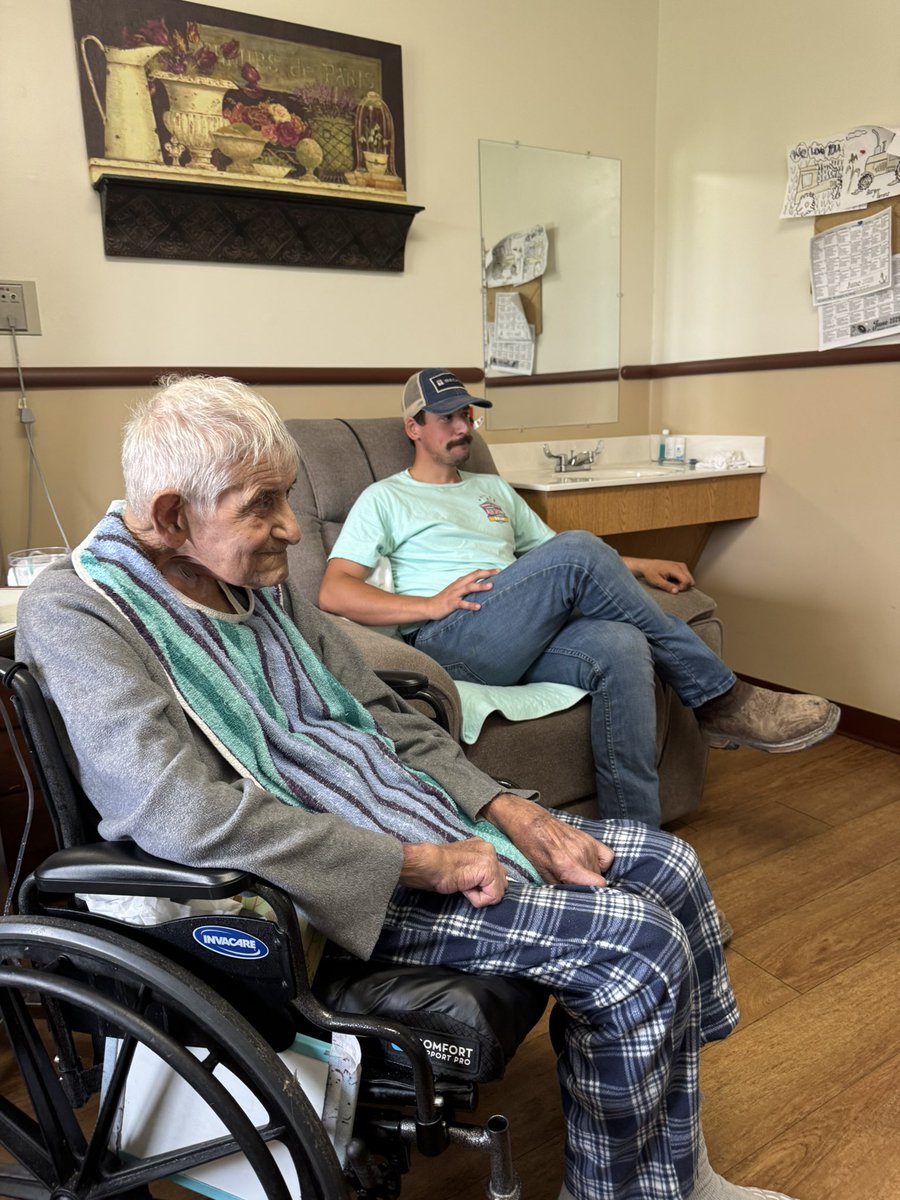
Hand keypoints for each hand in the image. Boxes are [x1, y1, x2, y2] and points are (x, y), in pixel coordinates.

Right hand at [400, 838, 507, 906]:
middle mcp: (490, 849)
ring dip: (482, 893)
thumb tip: (481, 883)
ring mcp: (491, 859)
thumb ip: (474, 869)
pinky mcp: (489, 871)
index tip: (464, 880)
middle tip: (465, 884)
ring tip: (464, 885)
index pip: (494, 872)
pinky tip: (464, 888)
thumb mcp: (459, 865)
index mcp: (482, 847)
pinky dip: (478, 899)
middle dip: (487, 889)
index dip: (481, 883)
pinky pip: (493, 896)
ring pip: (499, 890)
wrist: (428, 864)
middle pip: (501, 880)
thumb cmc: (436, 867)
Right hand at [425, 568, 500, 619]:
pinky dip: (470, 605)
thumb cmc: (446, 599)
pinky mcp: (451, 603)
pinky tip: (478, 607)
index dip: (487, 571)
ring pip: (469, 588)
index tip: (499, 570)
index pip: (475, 573)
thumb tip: (482, 586)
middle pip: (474, 576)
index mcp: (461, 581)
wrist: (430, 606)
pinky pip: (462, 604)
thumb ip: (468, 587)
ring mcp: (454, 594)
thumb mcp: (457, 590)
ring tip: (491, 586)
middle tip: (498, 572)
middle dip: (486, 573)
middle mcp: (458, 585)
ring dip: (480, 586)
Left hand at [481, 794, 612, 885]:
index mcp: (568, 866)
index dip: (592, 892)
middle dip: (587, 884)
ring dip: (591, 874)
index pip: (598, 884)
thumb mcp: (543, 874)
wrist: (532, 824)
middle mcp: (581, 855)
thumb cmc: (533, 849)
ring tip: (576, 871)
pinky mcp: (590, 838)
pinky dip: (601, 863)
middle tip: (574, 882)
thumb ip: (562, 886)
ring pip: (600, 870)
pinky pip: (607, 857)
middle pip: (598, 879)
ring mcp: (587, 845)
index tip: (584, 893)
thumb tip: (576, 895)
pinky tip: (589, 864)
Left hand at [626, 557, 693, 593]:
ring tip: (672, 583)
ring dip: (682, 583)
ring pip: (689, 578)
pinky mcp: (681, 566)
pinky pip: (687, 576)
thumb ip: (667, 586)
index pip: (687, 581)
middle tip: (672, 586)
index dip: (682, 588)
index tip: (673, 589)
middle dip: (683, 586)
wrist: (647, 565)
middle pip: (690, 580)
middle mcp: (680, 565)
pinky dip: (681, 580)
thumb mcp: (656, 581)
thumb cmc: (650, 572)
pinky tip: (673, 580)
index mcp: (674, 568)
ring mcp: (681, 565)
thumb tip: (676, 591)